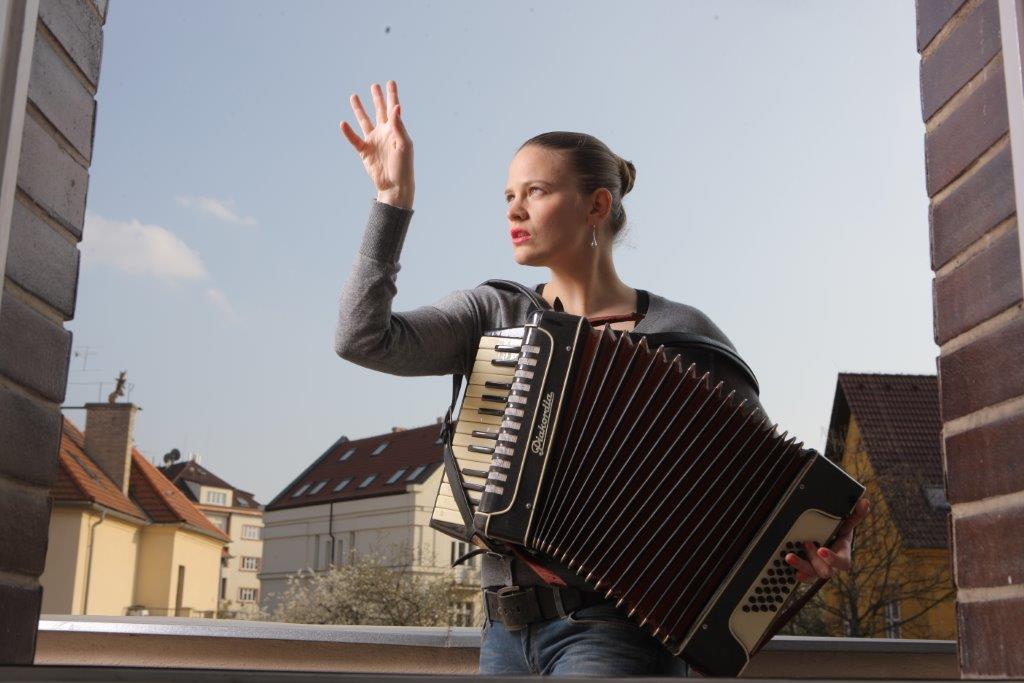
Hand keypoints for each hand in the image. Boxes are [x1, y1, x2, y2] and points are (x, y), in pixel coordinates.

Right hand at [339, 80, 414, 207]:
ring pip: (364, 121)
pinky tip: (343, 123)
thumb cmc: (404, 166)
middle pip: (379, 111)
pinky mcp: (365, 151)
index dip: (392, 95)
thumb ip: (399, 126)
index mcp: (396, 130)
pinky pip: (354, 139)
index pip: (393, 108)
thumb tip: (396, 107)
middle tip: (374, 85)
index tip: (391, 82)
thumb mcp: (404, 145)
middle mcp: (384, 133)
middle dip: (377, 98)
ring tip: (354, 96)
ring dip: (360, 109)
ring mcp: (374, 141)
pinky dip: (348, 132)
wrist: (395, 186)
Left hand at [786, 497, 869, 581]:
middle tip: (806, 543)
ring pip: (812, 574)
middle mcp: (831, 565)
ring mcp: (819, 569)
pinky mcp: (808, 569)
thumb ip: (855, 515)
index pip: (842, 563)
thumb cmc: (839, 533)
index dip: (832, 559)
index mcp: (842, 555)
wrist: (830, 540)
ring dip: (800, 566)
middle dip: (814, 560)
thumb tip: (865, 501)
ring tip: (789, 556)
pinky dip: (798, 574)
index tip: (821, 550)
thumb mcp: (847, 524)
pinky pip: (804, 576)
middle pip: (825, 571)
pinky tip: (791, 569)